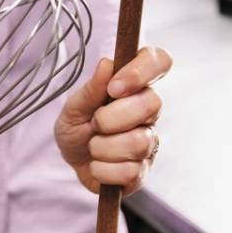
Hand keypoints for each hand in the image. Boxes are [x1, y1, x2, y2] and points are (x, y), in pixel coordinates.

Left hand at [54, 46, 170, 195]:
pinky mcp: (144, 170)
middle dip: (111, 117)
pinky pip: (131, 171)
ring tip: (93, 146)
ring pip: (139, 142)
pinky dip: (104, 170)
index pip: (159, 61)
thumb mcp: (74, 106)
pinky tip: (98, 165)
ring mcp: (150, 140)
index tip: (114, 87)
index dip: (142, 70)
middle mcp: (149, 110)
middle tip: (94, 122)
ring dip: (103, 147)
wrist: (72, 162)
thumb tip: (107, 64)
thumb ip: (91, 88)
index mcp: (134, 85)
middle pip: (151, 104)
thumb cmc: (77, 127)